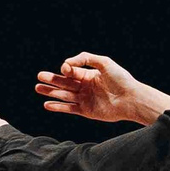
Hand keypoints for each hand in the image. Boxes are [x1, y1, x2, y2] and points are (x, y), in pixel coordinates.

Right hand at [32, 53, 169, 124]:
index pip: (72, 72)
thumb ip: (85, 59)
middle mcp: (86, 87)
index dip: (66, 69)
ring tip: (38, 88)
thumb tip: (67, 63)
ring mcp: (85, 100)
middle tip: (39, 77)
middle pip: (65, 83)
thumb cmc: (121, 79)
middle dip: (52, 80)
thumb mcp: (104, 62)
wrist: (131, 99)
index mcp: (89, 75)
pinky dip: (58, 107)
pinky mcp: (87, 111)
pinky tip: (47, 104)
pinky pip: (69, 109)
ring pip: (64, 95)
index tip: (64, 69)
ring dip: (51, 92)